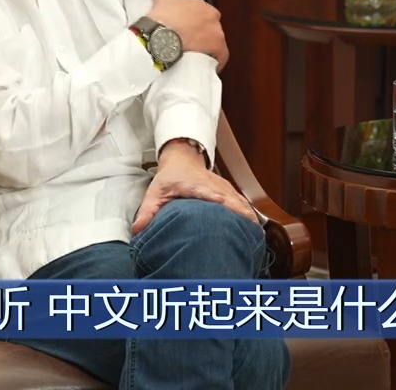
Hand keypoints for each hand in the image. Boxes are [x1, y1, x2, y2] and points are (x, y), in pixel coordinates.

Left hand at [131, 140, 257, 233]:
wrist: (181, 158)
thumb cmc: (171, 176)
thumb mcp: (156, 192)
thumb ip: (148, 211)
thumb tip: (139, 230)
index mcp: (199, 186)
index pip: (217, 196)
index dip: (229, 207)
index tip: (238, 219)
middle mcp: (215, 186)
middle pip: (235, 201)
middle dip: (245, 217)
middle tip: (253, 236)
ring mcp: (224, 187)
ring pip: (241, 202)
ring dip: (249, 217)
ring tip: (256, 237)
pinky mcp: (228, 191)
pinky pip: (241, 202)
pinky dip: (248, 214)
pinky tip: (253, 228)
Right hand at [146, 0, 228, 70]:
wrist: (161, 37)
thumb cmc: (162, 18)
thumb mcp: (161, 0)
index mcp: (203, 7)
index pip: (207, 15)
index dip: (199, 24)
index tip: (191, 30)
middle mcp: (213, 19)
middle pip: (213, 29)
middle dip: (205, 36)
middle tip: (192, 44)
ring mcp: (217, 34)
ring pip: (217, 43)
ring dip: (210, 49)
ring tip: (197, 56)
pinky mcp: (217, 50)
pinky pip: (221, 57)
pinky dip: (216, 61)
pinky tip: (208, 66)